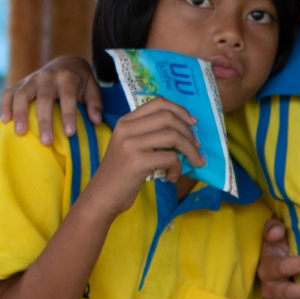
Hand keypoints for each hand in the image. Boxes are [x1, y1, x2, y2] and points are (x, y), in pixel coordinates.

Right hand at [0, 55, 101, 144]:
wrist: (66, 62)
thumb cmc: (80, 81)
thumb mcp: (92, 88)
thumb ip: (95, 103)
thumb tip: (96, 121)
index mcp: (68, 78)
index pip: (68, 96)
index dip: (69, 114)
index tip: (70, 133)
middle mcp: (47, 77)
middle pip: (44, 98)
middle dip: (44, 121)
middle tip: (46, 142)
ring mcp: (31, 79)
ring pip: (22, 95)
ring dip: (19, 113)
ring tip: (20, 132)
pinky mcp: (20, 83)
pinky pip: (8, 93)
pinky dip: (5, 105)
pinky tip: (5, 120)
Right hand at [88, 101, 202, 214]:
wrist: (103, 195)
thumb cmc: (122, 173)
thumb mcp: (132, 146)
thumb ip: (151, 135)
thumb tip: (186, 132)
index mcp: (126, 121)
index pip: (158, 103)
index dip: (180, 110)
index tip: (193, 123)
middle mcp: (127, 128)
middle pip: (168, 117)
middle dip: (189, 133)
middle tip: (197, 147)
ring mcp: (130, 144)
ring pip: (173, 136)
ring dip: (190, 150)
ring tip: (194, 162)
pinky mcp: (137, 161)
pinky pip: (170, 158)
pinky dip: (178, 168)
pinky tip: (172, 177)